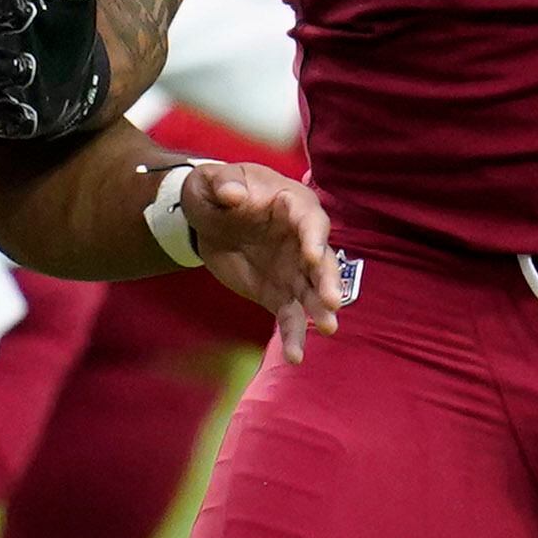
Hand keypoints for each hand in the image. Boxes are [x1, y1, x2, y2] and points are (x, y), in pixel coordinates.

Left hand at [177, 160, 346, 363]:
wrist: (205, 220)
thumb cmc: (214, 191)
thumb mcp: (211, 181)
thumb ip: (223, 184)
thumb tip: (233, 195)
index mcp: (291, 205)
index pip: (310, 220)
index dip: (314, 238)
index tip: (313, 257)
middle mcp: (301, 240)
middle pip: (323, 261)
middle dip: (328, 280)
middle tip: (331, 300)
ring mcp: (294, 270)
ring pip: (312, 292)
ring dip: (320, 310)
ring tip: (328, 328)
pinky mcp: (279, 294)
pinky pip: (290, 316)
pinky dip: (294, 335)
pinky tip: (296, 356)